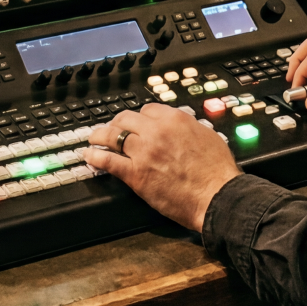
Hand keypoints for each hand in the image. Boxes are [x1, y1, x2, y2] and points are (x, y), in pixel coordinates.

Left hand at [81, 103, 240, 230]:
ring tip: (93, 138)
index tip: (136, 123)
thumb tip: (182, 127)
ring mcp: (143, 152)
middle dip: (117, 123)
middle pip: (126, 119)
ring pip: (112, 136)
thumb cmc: (217, 171)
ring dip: (99, 135)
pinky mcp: (135, 174)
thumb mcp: (207, 136)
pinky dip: (95, 156)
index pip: (148, 110)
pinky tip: (89, 156)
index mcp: (175, 120)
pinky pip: (108, 160)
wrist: (217, 195)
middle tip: (112, 128)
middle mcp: (156, 132)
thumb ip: (189, 128)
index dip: (139, 117)